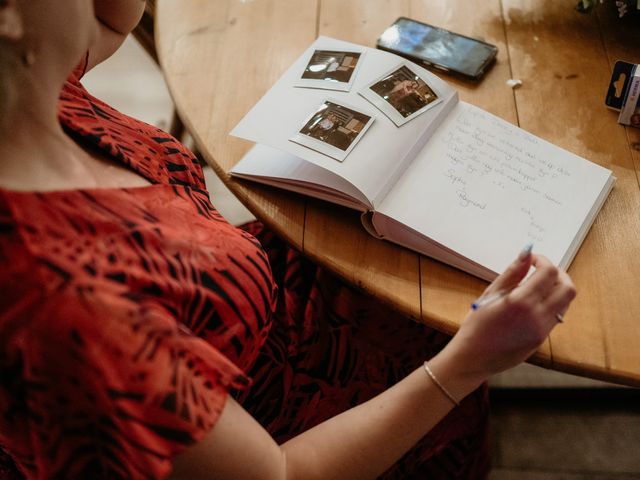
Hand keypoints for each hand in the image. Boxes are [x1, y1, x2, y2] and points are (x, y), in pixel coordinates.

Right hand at [439, 249, 576, 385]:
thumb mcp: (490, 294)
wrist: (474, 358)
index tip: (532, 260)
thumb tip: (527, 252)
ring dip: (557, 289)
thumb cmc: (476, 326)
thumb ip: (512, 273)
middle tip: (541, 270)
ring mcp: (542, 330)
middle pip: (567, 288)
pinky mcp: (542, 339)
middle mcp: (537, 317)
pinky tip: (532, 303)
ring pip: (566, 302)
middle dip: (558, 274)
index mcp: (521, 303)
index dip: (543, 261)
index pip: (549, 273)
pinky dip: (551, 303)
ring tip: (536, 287)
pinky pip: (557, 315)